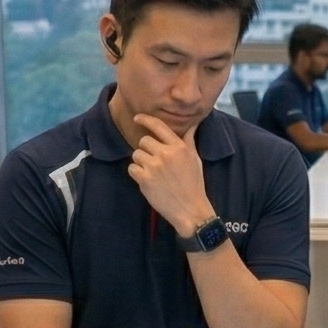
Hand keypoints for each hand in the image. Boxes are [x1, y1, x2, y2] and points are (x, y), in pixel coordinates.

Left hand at [128, 114, 214, 233]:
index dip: (145, 120)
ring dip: (141, 162)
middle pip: (144, 141)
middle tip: (154, 161)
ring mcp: (154, 167)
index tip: (137, 118)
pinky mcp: (144, 179)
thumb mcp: (195, 159)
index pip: (158, 126)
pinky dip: (137, 174)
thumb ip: (189, 140)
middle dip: (146, 149)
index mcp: (179, 147)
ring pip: (136, 155)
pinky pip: (132, 168)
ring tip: (152, 173)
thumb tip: (192, 124)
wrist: (190, 210)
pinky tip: (147, 181)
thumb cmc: (194, 184)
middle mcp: (166, 154)